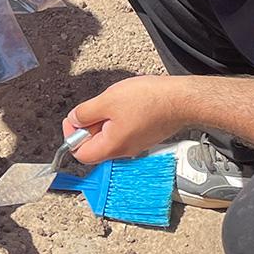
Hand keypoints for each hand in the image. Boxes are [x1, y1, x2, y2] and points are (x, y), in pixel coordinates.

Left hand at [62, 75, 185, 163]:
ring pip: (108, 137)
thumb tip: (74, 120)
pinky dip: (116, 118)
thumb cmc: (149, 100)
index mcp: (112, 146)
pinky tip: (125, 105)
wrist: (181, 99)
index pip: (81, 155)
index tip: (76, 119)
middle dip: (88, 126)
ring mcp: (135, 144)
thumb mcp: (106, 101)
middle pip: (94, 146)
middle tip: (96, 107)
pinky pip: (122, 131)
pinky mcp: (144, 136)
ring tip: (112, 104)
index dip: (72, 136)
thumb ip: (84, 113)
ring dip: (103, 120)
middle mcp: (124, 151)